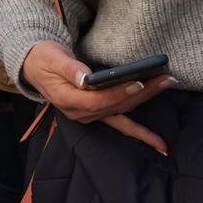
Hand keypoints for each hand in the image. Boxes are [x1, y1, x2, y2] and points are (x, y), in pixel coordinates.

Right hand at [19, 39, 175, 154]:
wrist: (35, 68)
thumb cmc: (43, 59)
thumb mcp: (52, 58)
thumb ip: (69, 68)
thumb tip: (86, 77)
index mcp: (67, 100)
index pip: (97, 100)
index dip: (118, 93)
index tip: (138, 82)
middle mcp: (80, 113)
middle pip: (116, 106)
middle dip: (143, 93)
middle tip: (166, 79)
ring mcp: (90, 115)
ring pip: (123, 111)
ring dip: (146, 100)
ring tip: (168, 85)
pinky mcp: (98, 113)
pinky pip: (121, 124)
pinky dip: (140, 133)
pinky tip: (159, 144)